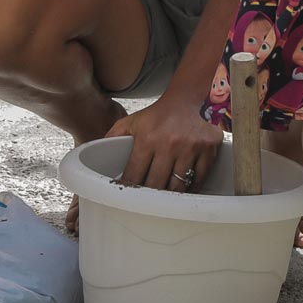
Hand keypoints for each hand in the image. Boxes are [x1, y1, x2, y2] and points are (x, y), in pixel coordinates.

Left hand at [107, 92, 222, 192]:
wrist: (186, 99)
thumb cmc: (156, 116)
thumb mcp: (130, 122)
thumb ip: (112, 139)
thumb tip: (94, 157)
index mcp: (147, 138)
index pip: (135, 175)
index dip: (130, 189)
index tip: (128, 197)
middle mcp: (169, 143)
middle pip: (157, 185)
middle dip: (150, 197)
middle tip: (147, 203)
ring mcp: (190, 147)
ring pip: (178, 186)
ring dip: (170, 196)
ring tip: (164, 199)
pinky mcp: (208, 149)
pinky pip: (199, 179)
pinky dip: (191, 189)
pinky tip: (183, 190)